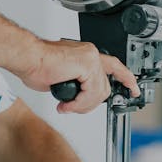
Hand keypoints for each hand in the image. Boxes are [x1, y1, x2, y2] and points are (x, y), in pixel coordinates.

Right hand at [19, 39, 139, 113]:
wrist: (28, 59)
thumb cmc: (37, 65)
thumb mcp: (62, 78)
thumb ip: (77, 85)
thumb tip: (79, 98)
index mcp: (86, 54)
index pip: (114, 66)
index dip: (126, 78)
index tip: (134, 89)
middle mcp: (91, 54)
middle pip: (104, 88)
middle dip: (89, 104)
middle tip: (72, 107)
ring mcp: (90, 58)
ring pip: (99, 93)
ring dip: (82, 105)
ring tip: (66, 106)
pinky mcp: (86, 65)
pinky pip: (90, 93)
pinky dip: (78, 103)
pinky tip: (66, 104)